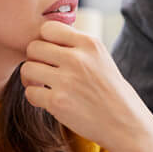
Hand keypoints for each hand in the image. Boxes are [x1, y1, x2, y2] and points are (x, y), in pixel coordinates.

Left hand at [22, 22, 152, 151]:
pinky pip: (30, 92)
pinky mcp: (58, 102)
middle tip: (43, 71)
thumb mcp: (101, 58)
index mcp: (89, 43)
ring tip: (42, 85)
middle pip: (33, 47)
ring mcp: (66, 80)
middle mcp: (77, 58)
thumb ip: (77, 46)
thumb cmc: (111, 92)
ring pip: (27, 68)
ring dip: (31, 78)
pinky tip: (48, 101)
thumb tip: (46, 38)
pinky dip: (36, 97)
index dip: (44, 41)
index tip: (51, 53)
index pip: (48, 28)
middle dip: (35, 60)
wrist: (125, 124)